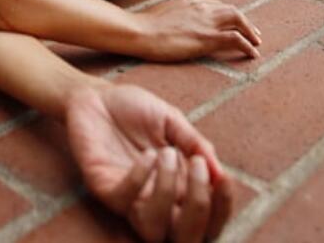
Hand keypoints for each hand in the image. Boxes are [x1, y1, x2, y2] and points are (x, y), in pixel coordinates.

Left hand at [66, 83, 232, 242]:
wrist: (97, 95)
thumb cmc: (135, 110)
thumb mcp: (173, 121)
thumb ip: (195, 144)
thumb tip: (220, 173)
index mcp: (178, 189)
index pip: (207, 221)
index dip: (222, 210)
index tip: (226, 178)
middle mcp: (155, 201)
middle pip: (184, 239)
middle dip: (199, 208)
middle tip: (199, 167)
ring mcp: (128, 198)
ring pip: (152, 229)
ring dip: (168, 192)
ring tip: (169, 154)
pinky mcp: (102, 187)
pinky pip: (122, 200)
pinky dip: (140, 178)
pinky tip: (148, 153)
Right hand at [136, 0, 260, 60]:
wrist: (140, 31)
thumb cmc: (144, 26)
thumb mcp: (162, 13)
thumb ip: (175, 13)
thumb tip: (176, 20)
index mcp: (190, 1)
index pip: (216, 5)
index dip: (228, 15)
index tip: (234, 24)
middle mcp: (201, 7)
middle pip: (232, 11)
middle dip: (245, 21)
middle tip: (253, 34)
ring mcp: (205, 21)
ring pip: (238, 20)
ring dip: (250, 32)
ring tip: (257, 43)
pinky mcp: (207, 38)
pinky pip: (235, 39)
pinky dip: (247, 46)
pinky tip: (252, 54)